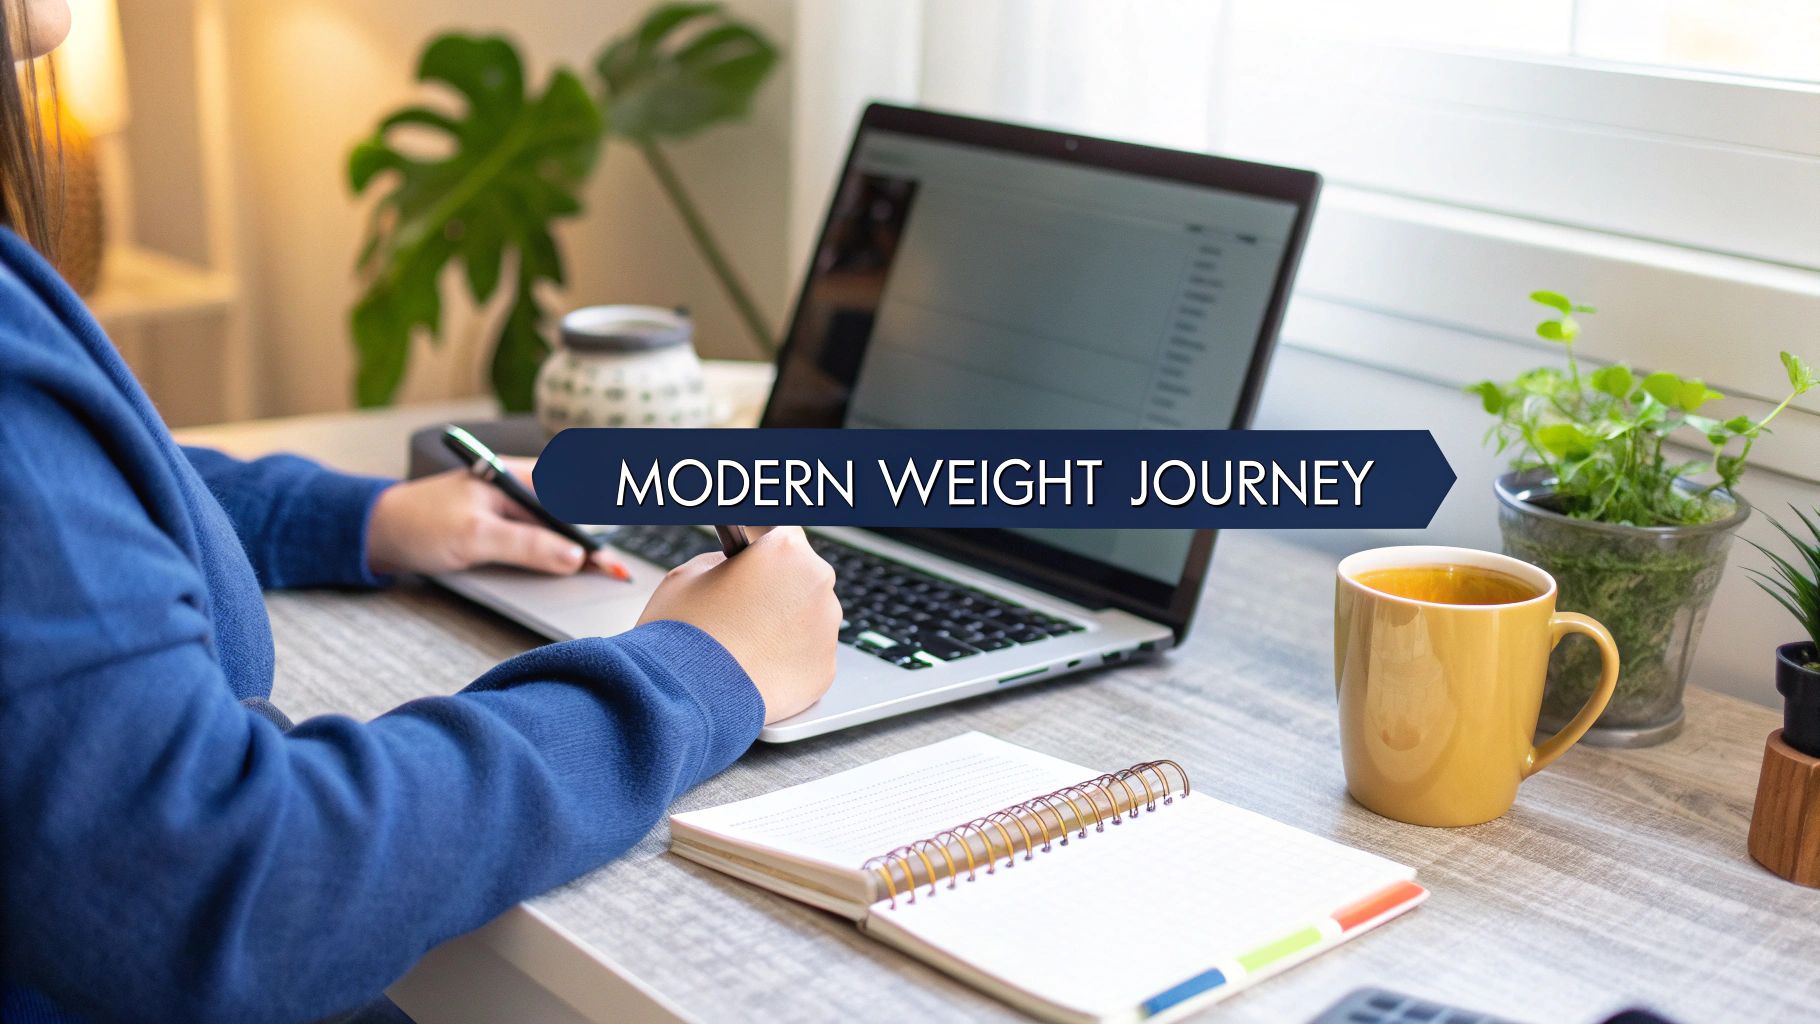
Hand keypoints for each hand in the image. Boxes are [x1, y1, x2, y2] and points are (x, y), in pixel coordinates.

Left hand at [367, 458, 610, 575]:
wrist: (378, 534)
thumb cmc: (419, 524)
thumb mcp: (476, 536)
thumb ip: (527, 545)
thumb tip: (574, 558)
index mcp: (515, 475)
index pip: (575, 488)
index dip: (605, 512)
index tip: (619, 546)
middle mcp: (518, 487)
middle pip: (574, 508)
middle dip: (603, 529)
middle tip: (622, 562)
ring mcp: (510, 508)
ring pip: (560, 526)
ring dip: (582, 546)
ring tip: (608, 567)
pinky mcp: (501, 528)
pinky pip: (541, 538)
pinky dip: (561, 552)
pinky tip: (573, 567)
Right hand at [637, 526, 839, 722]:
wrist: (682, 697)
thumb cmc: (681, 632)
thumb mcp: (689, 574)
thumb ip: (724, 563)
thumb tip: (737, 570)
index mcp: (786, 551)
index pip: (784, 534)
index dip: (764, 548)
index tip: (756, 559)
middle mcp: (817, 585)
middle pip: (803, 577)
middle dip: (778, 588)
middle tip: (745, 607)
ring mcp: (826, 631)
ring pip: (810, 618)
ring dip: (787, 624)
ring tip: (749, 643)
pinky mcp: (825, 671)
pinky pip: (810, 656)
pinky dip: (790, 660)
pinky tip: (759, 666)